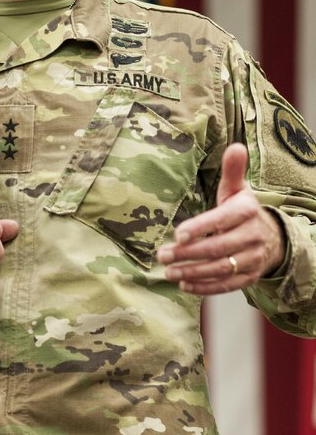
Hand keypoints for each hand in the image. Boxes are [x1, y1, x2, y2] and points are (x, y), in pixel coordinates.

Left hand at [156, 143, 285, 294]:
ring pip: (221, 269)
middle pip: (217, 248)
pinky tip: (184, 284)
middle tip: (163, 255)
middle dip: (188, 253)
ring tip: (168, 271)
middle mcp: (252, 236)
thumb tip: (235, 146)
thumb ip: (232, 170)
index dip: (199, 228)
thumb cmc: (243, 209)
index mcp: (246, 211)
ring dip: (192, 272)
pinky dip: (205, 287)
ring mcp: (252, 259)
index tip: (177, 234)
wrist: (272, 237)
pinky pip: (227, 285)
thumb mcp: (237, 189)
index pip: (221, 220)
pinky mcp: (249, 277)